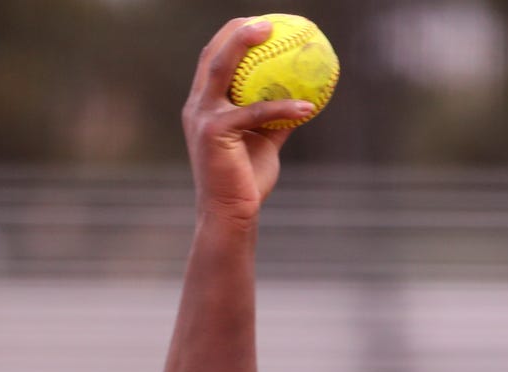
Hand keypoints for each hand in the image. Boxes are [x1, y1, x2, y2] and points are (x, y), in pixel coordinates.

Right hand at [181, 18, 313, 224]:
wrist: (231, 214)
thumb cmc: (246, 181)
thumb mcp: (265, 143)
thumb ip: (276, 119)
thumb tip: (303, 99)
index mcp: (206, 105)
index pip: (214, 61)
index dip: (233, 38)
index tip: (261, 25)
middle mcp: (198, 105)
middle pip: (213, 55)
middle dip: (235, 31)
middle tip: (266, 20)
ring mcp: (203, 116)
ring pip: (221, 69)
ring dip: (243, 45)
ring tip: (272, 32)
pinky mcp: (214, 132)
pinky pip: (254, 112)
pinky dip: (282, 108)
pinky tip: (308, 106)